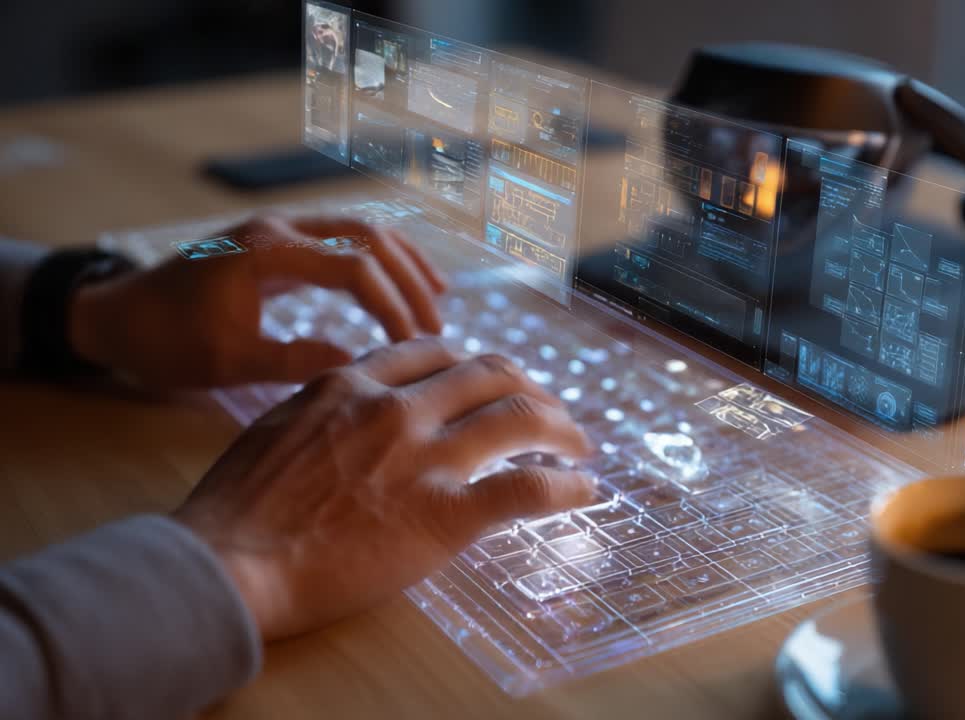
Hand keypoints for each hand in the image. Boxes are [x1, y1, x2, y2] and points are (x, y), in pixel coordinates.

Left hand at [69, 215, 447, 387]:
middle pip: (368, 237)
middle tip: (437, 327)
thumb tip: (363, 367)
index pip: (354, 266)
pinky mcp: (281, 244)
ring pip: (361, 231)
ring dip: (403, 264)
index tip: (414, 345)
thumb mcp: (228, 361)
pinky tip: (403, 284)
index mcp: (265, 250)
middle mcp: (279, 228)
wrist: (117, 316)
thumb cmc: (166, 342)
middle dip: (409, 281)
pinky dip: (380, 261)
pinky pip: (344, 241)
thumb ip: (295, 360)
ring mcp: (281, 230)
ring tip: (438, 302)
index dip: (393, 305)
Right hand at [174, 337, 594, 640]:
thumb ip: (325, 408)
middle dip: (529, 387)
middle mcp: (396, 408)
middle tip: (548, 413)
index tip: (491, 384)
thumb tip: (351, 408)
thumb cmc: (237, 509)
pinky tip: (584, 492)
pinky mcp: (444, 514)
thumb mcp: (276, 428)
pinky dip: (566, 487)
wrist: (227, 563)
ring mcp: (423, 457)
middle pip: (489, 373)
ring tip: (579, 446)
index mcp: (353, 383)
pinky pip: (527, 489)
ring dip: (561, 429)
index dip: (475, 366)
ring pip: (520, 417)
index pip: (436, 354)